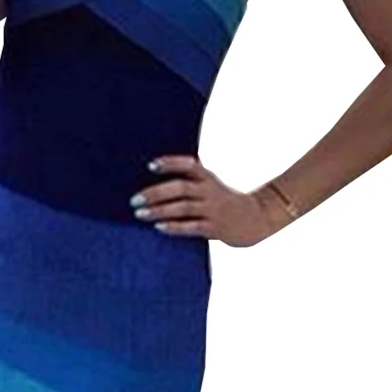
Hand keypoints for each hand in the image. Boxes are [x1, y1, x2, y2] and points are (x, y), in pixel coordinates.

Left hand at [129, 154, 293, 247]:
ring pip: (183, 208)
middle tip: (134, 199)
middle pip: (180, 188)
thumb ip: (189, 183)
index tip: (150, 165)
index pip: (189, 165)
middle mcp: (210, 191)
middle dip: (155, 193)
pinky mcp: (216, 228)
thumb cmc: (225, 202)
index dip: (170, 163)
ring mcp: (214, 210)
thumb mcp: (211, 186)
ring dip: (159, 210)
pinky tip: (158, 227)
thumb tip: (153, 188)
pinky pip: (192, 227)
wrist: (257, 219)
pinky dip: (174, 227)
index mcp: (208, 177)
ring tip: (139, 213)